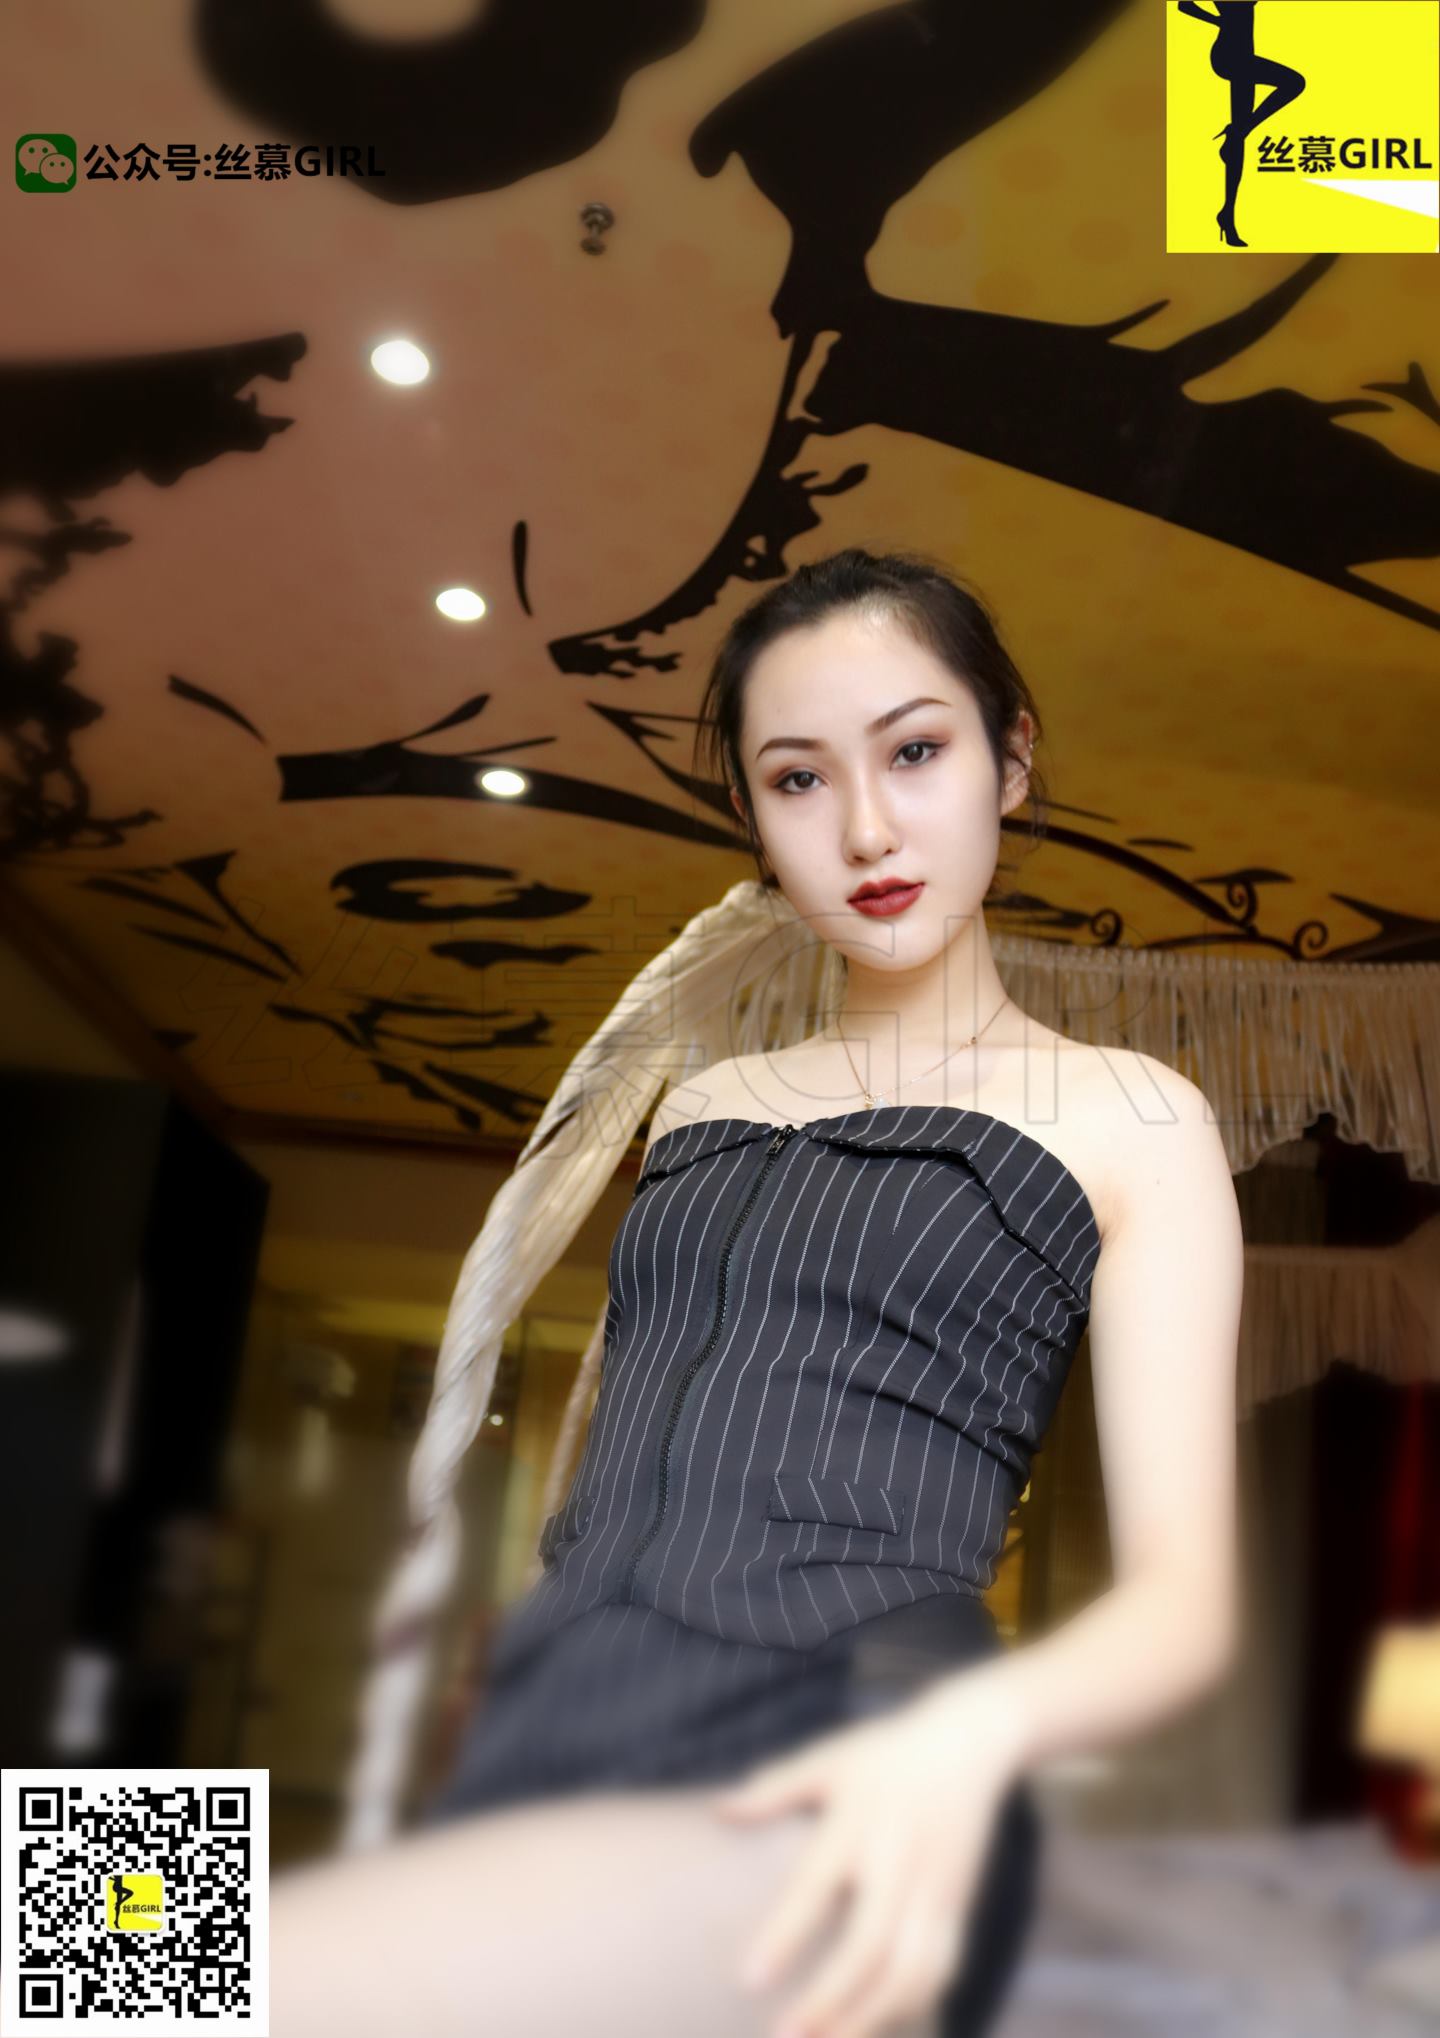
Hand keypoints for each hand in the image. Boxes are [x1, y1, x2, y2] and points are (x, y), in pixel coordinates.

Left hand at [708, 1677, 1023, 2037]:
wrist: (969, 1745)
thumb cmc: (885, 1754)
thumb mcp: (830, 1759)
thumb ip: (776, 1788)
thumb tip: (719, 1811)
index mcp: (858, 1824)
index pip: (817, 1888)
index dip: (785, 1936)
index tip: (750, 1980)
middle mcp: (898, 1862)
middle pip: (869, 1946)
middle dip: (831, 2000)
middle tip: (787, 2037)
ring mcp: (935, 1890)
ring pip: (910, 1972)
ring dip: (871, 2019)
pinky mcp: (958, 1908)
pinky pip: (939, 1972)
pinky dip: (911, 2008)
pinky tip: (874, 2028)